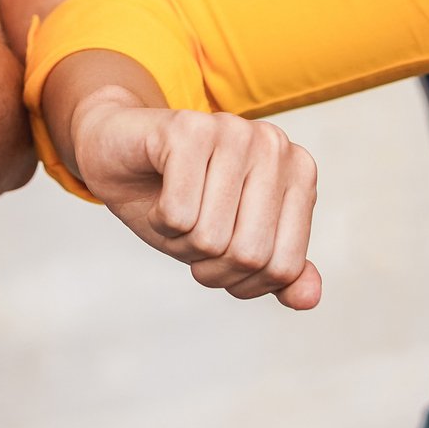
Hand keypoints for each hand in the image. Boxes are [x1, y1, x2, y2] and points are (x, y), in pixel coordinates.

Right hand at [69, 86, 321, 308]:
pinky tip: (159, 195)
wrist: (119, 152)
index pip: (284, 267)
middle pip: (250, 255)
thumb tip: (309, 298)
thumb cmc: (181, 200)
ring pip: (211, 238)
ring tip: (175, 211)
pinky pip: (178, 215)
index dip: (243, 283)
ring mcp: (233, 130)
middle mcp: (274, 145)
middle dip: (209, 265)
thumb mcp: (232, 245)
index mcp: (299, 172)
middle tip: (191, 235)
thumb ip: (277, 270)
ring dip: (181, 243)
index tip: (220, 258)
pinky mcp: (188, 129)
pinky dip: (160, 221)